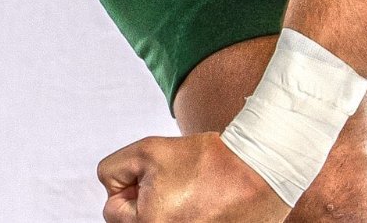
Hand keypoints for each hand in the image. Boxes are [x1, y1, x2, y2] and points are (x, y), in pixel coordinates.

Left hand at [98, 133, 288, 222]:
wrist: (255, 172)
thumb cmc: (204, 161)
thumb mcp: (146, 150)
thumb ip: (114, 170)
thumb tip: (111, 190)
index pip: (112, 211)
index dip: (130, 185)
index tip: (156, 176)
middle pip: (134, 222)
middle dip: (143, 203)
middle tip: (172, 185)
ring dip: (164, 212)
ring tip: (189, 196)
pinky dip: (186, 217)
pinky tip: (200, 206)